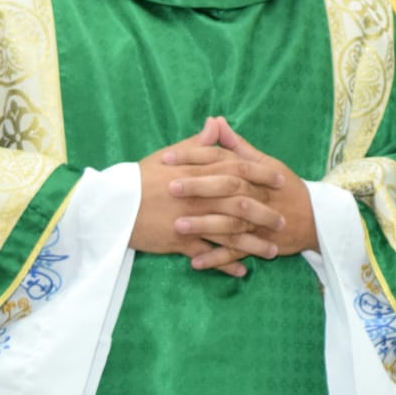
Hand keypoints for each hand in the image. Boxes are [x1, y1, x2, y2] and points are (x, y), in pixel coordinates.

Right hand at [134, 119, 277, 276]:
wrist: (111, 204)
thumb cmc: (141, 178)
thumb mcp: (169, 156)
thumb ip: (198, 144)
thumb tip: (217, 123)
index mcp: (199, 172)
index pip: (238, 170)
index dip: (262, 174)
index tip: (281, 180)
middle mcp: (200, 196)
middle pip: (241, 203)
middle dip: (265, 213)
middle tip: (284, 221)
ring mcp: (191, 219)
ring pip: (230, 232)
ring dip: (253, 244)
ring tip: (272, 251)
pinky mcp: (180, 241)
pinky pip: (209, 255)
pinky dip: (226, 264)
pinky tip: (243, 271)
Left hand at [167, 117, 317, 269]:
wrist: (315, 218)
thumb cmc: (286, 188)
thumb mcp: (266, 163)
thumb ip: (237, 145)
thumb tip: (216, 121)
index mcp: (255, 171)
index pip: (222, 158)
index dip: (195, 156)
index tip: (167, 158)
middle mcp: (257, 193)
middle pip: (227, 186)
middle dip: (199, 186)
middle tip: (169, 187)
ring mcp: (260, 220)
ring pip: (231, 221)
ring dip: (205, 225)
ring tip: (177, 226)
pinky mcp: (262, 242)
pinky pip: (238, 252)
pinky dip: (217, 258)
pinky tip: (195, 262)